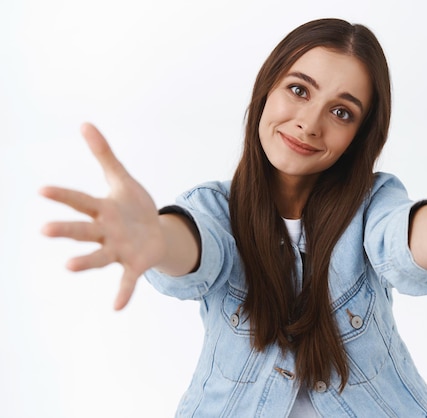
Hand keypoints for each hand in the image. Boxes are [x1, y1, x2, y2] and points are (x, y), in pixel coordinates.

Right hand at [40, 123, 165, 309]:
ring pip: (99, 256)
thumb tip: (85, 123)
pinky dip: (122, 292)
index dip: (63, 195)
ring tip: (68, 266)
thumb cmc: (133, 207)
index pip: (80, 201)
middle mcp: (105, 231)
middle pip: (83, 230)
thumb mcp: (121, 179)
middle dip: (66, 230)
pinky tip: (117, 307)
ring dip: (85, 261)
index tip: (41, 190)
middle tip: (44, 230)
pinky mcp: (134, 264)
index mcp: (102, 209)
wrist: (157, 233)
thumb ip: (104, 154)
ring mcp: (118, 250)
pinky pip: (127, 280)